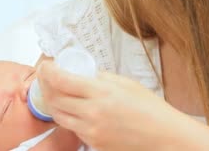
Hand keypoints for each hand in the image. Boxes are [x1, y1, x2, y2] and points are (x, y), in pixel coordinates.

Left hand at [37, 60, 194, 150]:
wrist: (163, 135)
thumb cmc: (150, 108)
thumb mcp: (125, 83)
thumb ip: (101, 78)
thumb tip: (82, 73)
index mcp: (102, 93)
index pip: (62, 80)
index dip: (48, 71)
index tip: (46, 65)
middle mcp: (93, 113)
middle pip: (54, 99)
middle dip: (45, 85)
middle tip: (46, 76)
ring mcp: (91, 131)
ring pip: (58, 116)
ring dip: (53, 102)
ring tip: (56, 92)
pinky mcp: (93, 143)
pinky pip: (72, 128)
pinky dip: (67, 117)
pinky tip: (72, 109)